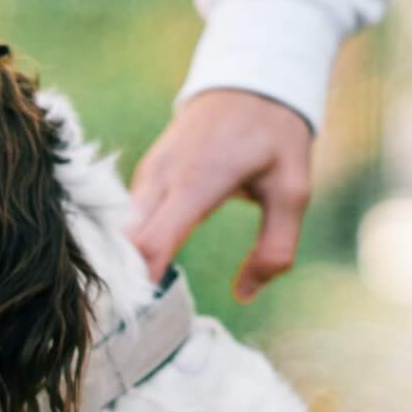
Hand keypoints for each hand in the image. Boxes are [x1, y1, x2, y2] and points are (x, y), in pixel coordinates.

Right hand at [129, 89, 313, 301]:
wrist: (249, 81)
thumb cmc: (274, 136)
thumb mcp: (293, 191)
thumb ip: (275, 247)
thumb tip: (244, 295)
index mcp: (197, 182)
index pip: (150, 242)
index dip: (140, 284)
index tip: (143, 321)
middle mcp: (161, 177)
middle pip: (123, 241)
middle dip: (123, 284)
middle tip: (129, 331)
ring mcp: (147, 173)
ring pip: (118, 230)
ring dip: (121, 268)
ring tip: (126, 312)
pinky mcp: (144, 175)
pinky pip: (125, 218)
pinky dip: (126, 248)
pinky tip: (134, 278)